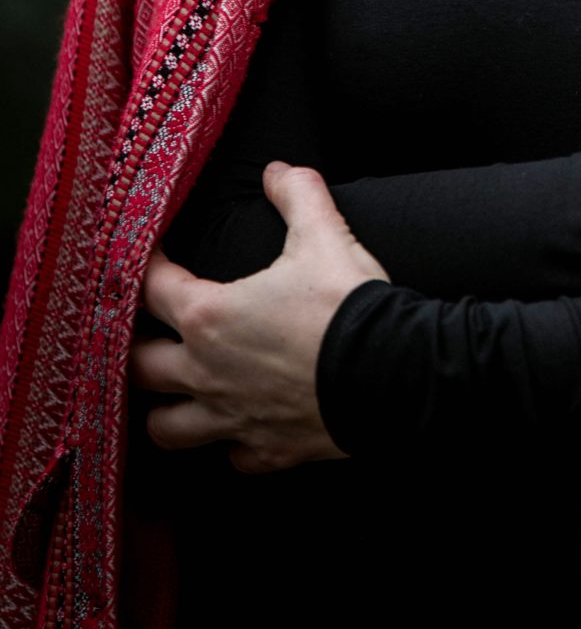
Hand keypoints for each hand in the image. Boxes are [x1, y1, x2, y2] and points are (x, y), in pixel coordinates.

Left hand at [130, 161, 390, 473]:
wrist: (393, 375)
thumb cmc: (347, 305)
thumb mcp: (323, 234)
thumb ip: (296, 193)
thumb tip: (277, 172)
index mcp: (209, 316)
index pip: (149, 288)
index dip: (147, 265)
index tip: (154, 255)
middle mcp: (206, 374)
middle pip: (139, 368)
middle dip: (139, 345)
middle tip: (157, 330)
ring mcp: (232, 419)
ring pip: (166, 428)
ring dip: (168, 409)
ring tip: (182, 391)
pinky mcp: (266, 451)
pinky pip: (230, 456)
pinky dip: (231, 442)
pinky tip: (245, 423)